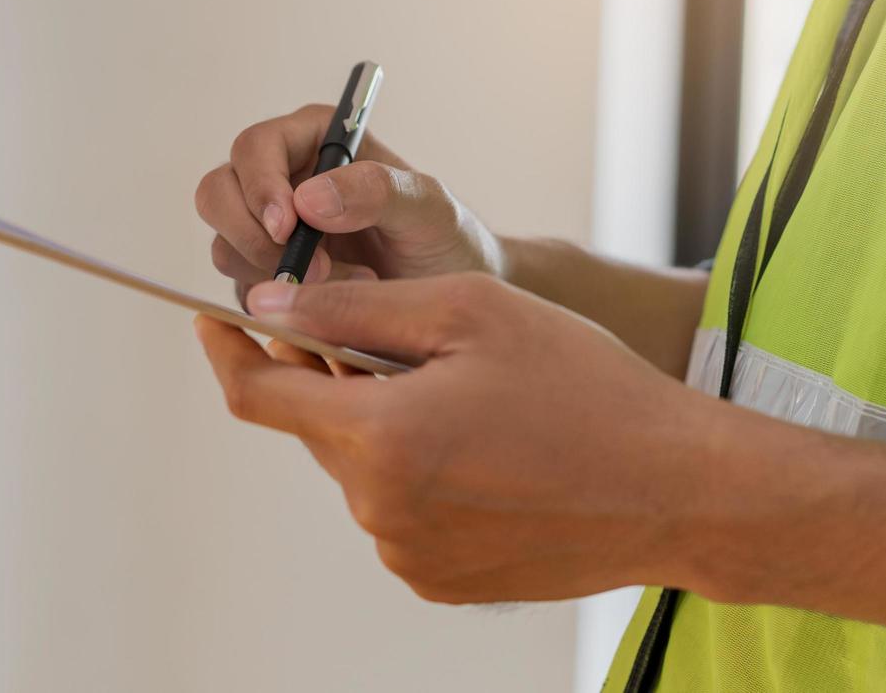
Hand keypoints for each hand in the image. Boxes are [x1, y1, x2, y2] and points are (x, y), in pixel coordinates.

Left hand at [192, 273, 719, 603]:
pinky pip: (396, 511)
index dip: (225, 351)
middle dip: (336, 378)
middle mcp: (380, 510)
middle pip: (316, 427)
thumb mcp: (467, 311)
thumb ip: (352, 311)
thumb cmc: (582, 385)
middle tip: (407, 343)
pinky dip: (415, 471)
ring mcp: (408, 555)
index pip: (258, 396)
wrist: (674, 487)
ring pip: (359, 468)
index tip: (210, 319)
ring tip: (469, 401)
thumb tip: (267, 307)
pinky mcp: (439, 580)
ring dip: (383, 426)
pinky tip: (484, 451)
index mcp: (381, 438)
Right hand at [194, 105, 501, 303]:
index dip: (260, 186)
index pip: (255, 148)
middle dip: (252, 237)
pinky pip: (244, 289)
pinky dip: (283, 303)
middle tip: (312, 272)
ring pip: (225, 246)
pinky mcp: (266, 276)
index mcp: (314, 140)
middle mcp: (281, 178)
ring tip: (352, 286)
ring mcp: (268, 230)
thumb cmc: (445, 238)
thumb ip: (376, 190)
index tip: (289, 228)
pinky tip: (338, 305)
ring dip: (276, 275)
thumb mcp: (428, 207)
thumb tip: (306, 198)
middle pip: (218, 193)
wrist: (452, 297)